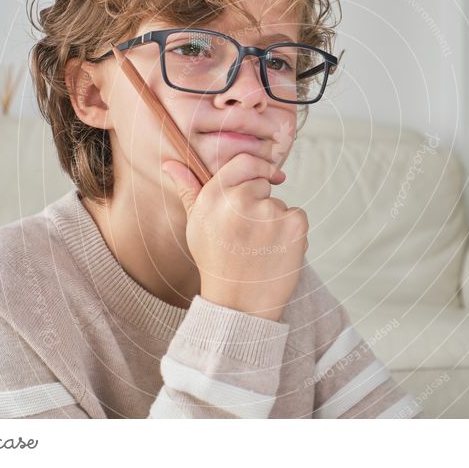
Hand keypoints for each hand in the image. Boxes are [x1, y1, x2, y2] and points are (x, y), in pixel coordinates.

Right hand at [162, 153, 307, 321]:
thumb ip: (189, 191)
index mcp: (214, 197)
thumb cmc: (217, 264)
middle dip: (261, 204)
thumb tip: (171, 163)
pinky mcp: (293, 224)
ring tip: (259, 249)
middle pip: (263, 184)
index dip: (256, 169)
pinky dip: (292, 232)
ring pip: (279, 204)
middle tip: (248, 236)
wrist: (239, 306)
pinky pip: (297, 216)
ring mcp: (268, 212)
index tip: (266, 178)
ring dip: (275, 221)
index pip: (243, 162)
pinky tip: (276, 252)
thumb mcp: (197, 226)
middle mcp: (239, 200)